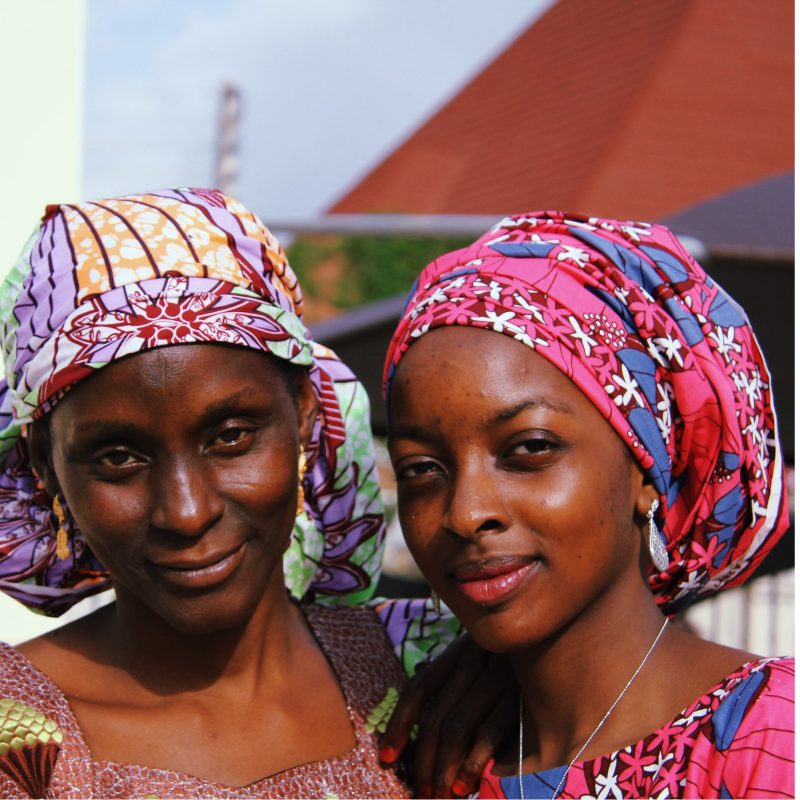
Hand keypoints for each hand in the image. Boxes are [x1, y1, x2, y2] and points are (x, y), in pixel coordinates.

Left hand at [380, 634, 517, 797]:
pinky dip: (472, 763)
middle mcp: (471, 664)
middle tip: (420, 790)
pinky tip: (464, 786)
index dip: (398, 725)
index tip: (387, 758)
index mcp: (455, 654)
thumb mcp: (476, 659)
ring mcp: (495, 681)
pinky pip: (487, 736)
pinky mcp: (518, 702)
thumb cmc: (508, 661)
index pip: (417, 690)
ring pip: (456, 729)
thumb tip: (415, 711)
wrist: (553, 646)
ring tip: (438, 795)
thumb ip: (450, 680)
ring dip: (443, 769)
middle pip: (434, 717)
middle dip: (422, 760)